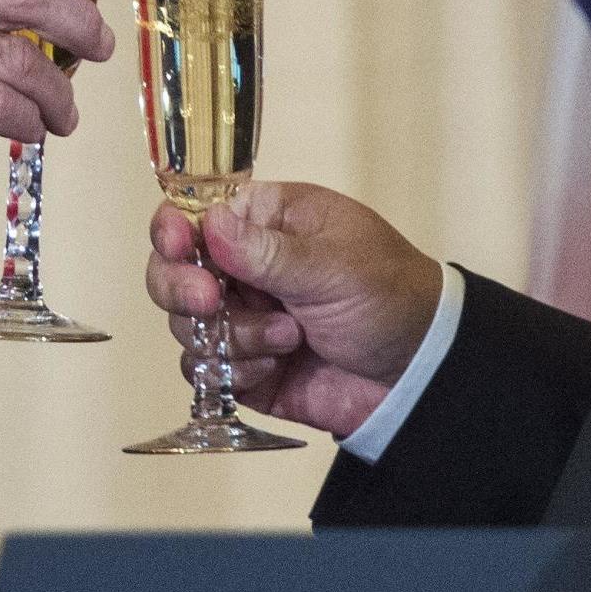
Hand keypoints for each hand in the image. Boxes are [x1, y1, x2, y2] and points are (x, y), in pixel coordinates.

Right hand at [144, 182, 442, 438]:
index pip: (195, 214)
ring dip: (231, 336)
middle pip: (172, 271)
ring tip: (289, 337)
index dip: (173, 229)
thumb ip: (268, 252)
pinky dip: (236, 371)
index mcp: (266, 222)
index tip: (177, 245)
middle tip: (211, 301)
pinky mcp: (245, 367)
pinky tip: (276, 367)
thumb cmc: (391, 298)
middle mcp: (244, 267)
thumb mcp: (335, 266)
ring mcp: (242, 318)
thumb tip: (210, 224)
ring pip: (186, 327)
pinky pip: (206, 372)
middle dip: (183, 289)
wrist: (419, 377)